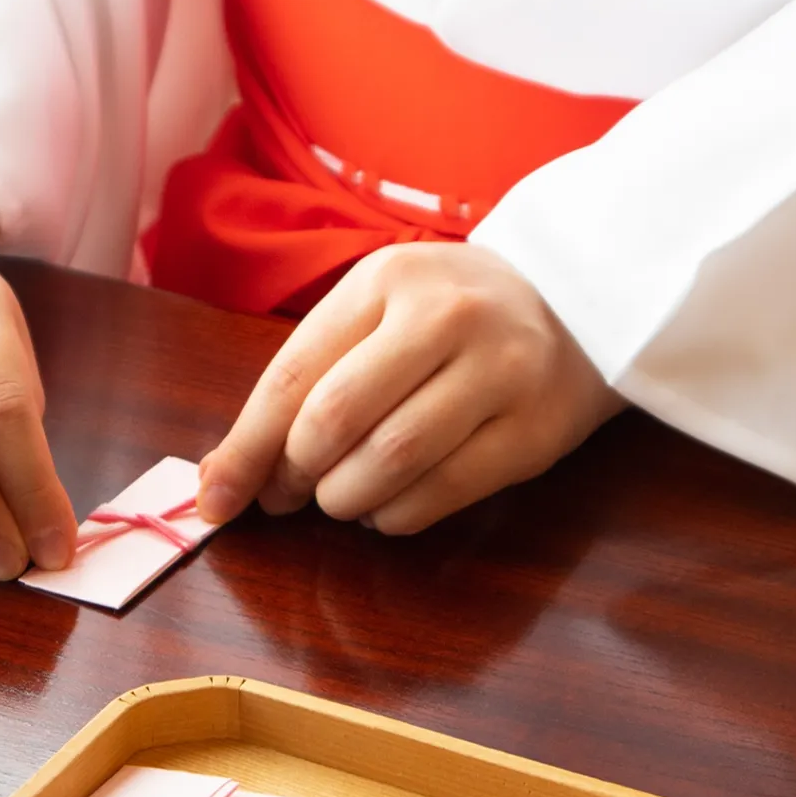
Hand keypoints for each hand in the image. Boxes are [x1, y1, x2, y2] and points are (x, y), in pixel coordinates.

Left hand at [197, 242, 623, 533]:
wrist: (578, 304)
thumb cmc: (447, 319)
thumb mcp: (375, 316)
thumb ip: (305, 382)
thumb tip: (224, 476)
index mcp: (385, 280)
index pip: (292, 376)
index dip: (246, 448)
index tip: (217, 498)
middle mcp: (446, 317)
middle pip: (335, 419)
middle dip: (295, 474)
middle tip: (290, 494)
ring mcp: (500, 371)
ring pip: (390, 460)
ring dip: (344, 498)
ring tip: (339, 497)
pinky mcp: (536, 429)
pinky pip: (441, 493)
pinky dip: (395, 515)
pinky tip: (387, 505)